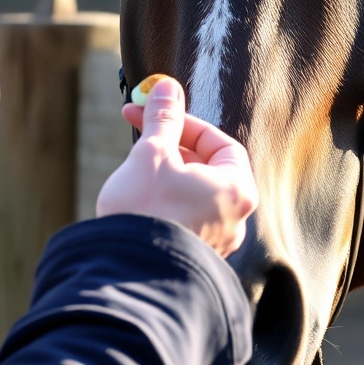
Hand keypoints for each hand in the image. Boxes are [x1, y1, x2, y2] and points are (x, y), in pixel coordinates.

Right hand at [96, 77, 256, 256]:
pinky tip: (137, 203)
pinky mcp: (194, 258)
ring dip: (163, 175)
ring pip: (191, 194)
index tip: (154, 113)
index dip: (184, 123)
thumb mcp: (152, 154)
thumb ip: (164, 118)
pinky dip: (163, 203)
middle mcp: (235, 219)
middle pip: (206, 168)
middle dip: (170, 148)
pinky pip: (183, 219)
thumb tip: (166, 87)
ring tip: (133, 173)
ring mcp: (216, 243)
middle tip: (138, 134)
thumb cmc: (146, 211)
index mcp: (236, 189)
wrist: (126, 277)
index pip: (218, 142)